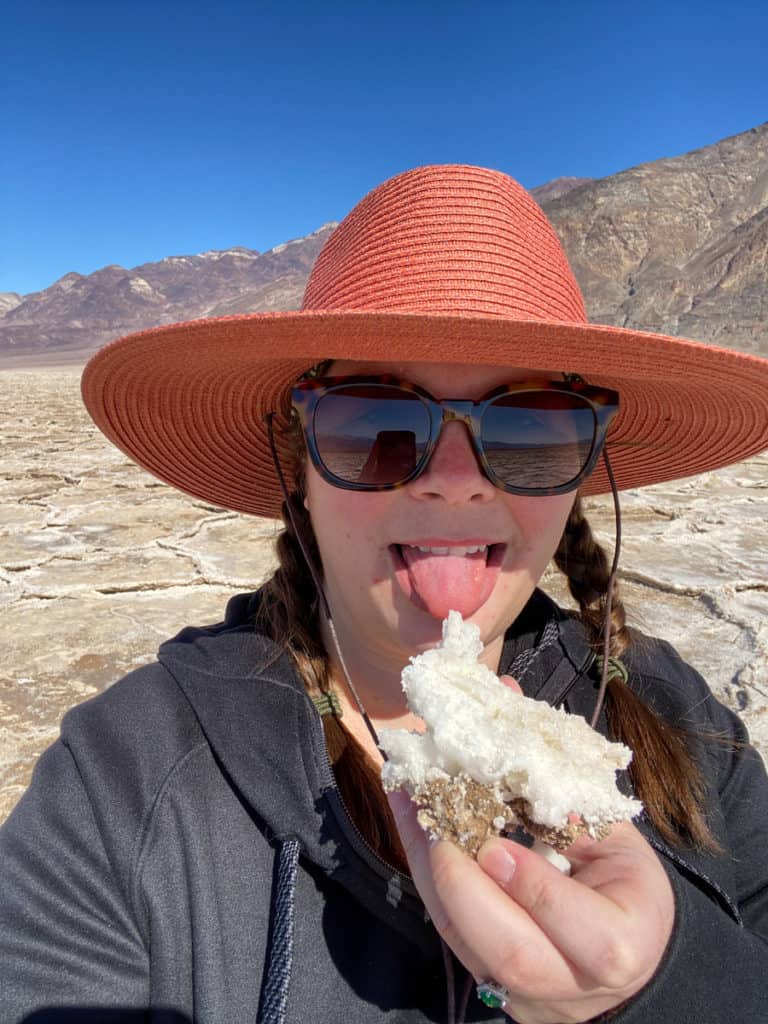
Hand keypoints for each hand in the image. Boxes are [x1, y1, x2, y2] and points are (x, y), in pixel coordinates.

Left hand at [387, 675, 674, 1022]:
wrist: (629, 952)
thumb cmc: (627, 884)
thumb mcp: (619, 841)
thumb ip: (570, 800)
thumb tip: (510, 715)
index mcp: (620, 944)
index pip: (578, 929)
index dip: (532, 885)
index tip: (494, 843)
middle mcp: (569, 983)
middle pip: (510, 953)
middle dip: (463, 885)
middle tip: (436, 821)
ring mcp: (523, 994)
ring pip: (466, 946)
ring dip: (430, 871)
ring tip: (409, 805)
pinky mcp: (488, 983)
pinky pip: (450, 934)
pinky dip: (427, 876)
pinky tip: (412, 824)